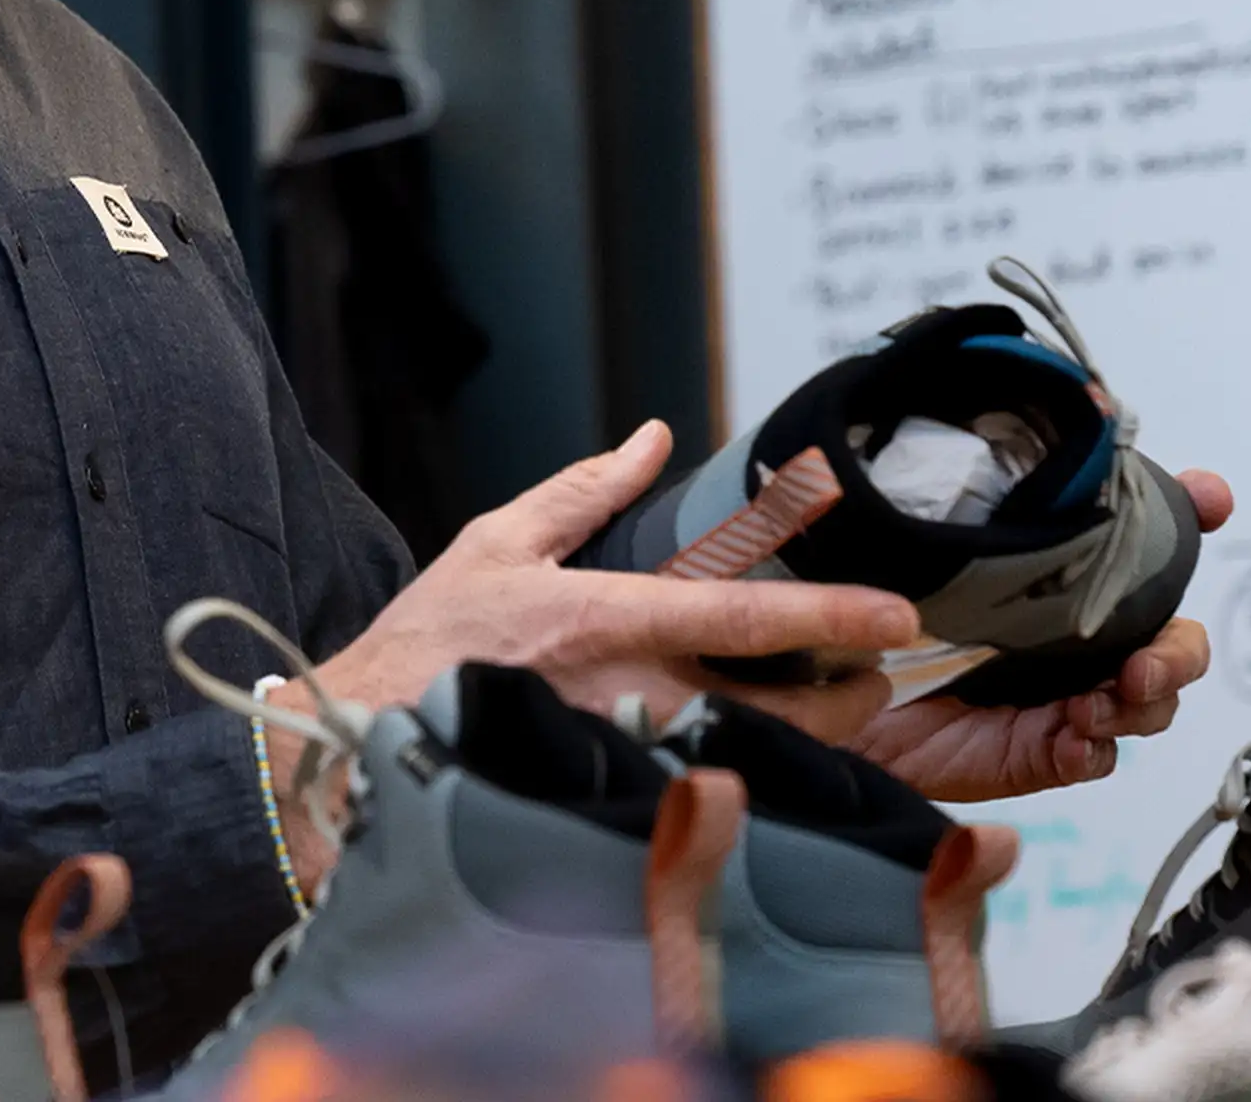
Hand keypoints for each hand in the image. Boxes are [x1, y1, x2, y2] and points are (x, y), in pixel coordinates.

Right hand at [275, 421, 919, 887]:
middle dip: (842, 706)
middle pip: (774, 717)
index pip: (740, 617)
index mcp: (602, 620)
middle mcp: (622, 698)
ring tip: (831, 717)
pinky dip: (745, 788)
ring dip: (805, 750)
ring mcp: (619, 765)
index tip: (897, 616)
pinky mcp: (607, 812)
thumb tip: (652, 438)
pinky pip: (701, 806)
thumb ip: (583, 491)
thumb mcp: (496, 544)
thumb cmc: (425, 644)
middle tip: (870, 680)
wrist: (353, 743)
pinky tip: (763, 772)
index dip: (829, 617)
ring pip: (749, 770)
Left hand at [847, 468, 1234, 801]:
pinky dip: (1095, 748)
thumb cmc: (859, 605)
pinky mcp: (1033, 751)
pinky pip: (1093, 756)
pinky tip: (1075, 736)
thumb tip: (997, 430)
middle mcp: (1068, 631)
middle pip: (1170, 637)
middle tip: (1144, 658)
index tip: (1208, 496)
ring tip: (1101, 701)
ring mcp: (1058, 692)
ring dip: (1143, 701)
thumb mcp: (899, 531)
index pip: (1140, 533)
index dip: (1189, 510)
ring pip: (1147, 700)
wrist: (807, 689)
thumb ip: (950, 481)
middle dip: (1179, 648)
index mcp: (1053, 570)